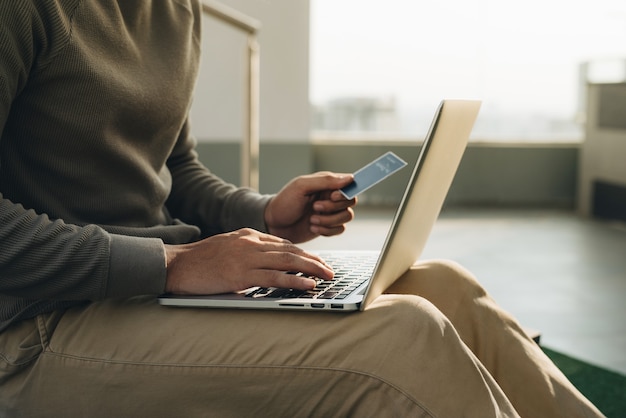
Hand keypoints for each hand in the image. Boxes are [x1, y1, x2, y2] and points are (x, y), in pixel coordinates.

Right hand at [163, 228, 332, 294]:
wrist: (177, 265)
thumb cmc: (199, 259)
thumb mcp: (226, 247)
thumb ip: (247, 251)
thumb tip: (266, 263)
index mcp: (248, 235)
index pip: (283, 242)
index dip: (302, 253)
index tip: (315, 261)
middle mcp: (251, 243)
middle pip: (291, 250)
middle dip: (314, 260)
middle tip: (329, 269)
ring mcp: (247, 258)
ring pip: (288, 261)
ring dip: (312, 269)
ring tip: (327, 276)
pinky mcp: (242, 275)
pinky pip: (275, 278)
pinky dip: (294, 281)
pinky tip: (308, 286)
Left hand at [264, 172, 356, 242]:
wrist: (273, 224)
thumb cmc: (284, 202)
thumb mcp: (301, 186)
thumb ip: (325, 181)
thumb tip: (350, 178)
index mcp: (326, 184)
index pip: (349, 184)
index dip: (345, 192)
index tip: (332, 196)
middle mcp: (330, 197)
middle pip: (350, 201)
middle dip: (333, 207)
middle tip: (315, 208)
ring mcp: (330, 213)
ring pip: (347, 216)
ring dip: (329, 220)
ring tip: (312, 220)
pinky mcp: (328, 227)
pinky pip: (340, 229)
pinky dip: (327, 230)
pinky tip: (312, 227)